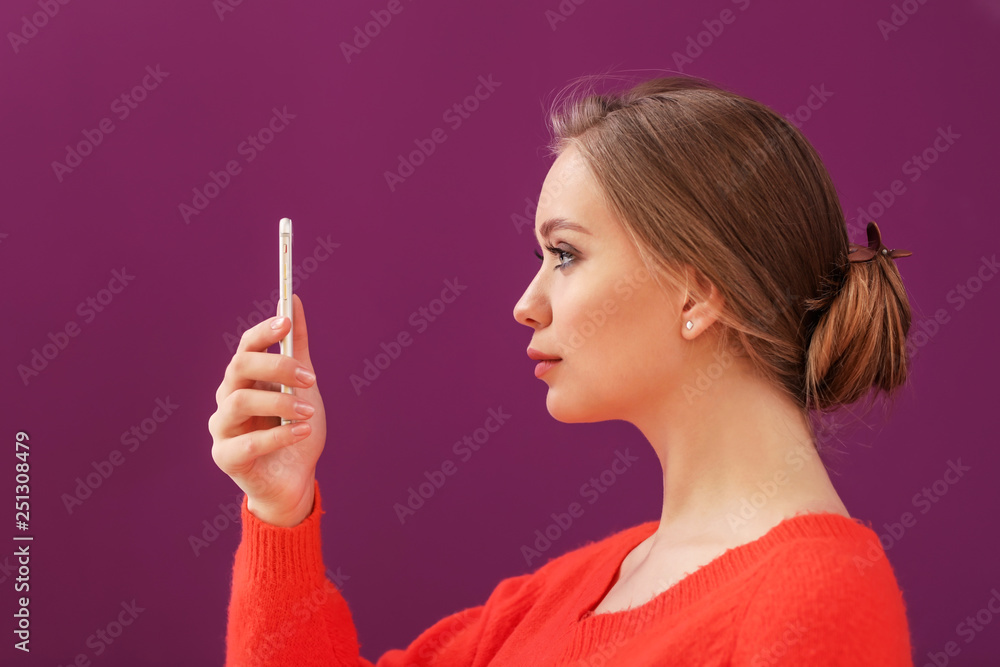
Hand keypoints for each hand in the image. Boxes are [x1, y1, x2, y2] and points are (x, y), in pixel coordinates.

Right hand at [209, 294, 326, 525]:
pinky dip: (280, 434)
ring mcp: (222, 428)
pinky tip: (303, 432)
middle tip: (309, 378)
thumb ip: (298, 348)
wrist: (296, 479)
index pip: (246, 347)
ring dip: (281, 403)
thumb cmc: (296, 430)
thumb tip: (294, 301)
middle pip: (239, 367)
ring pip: (239, 402)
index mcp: (244, 380)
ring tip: (309, 412)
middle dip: (276, 367)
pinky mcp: (226, 458)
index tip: (286, 323)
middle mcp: (227, 399)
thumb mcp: (304, 387)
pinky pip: (249, 443)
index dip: (263, 332)